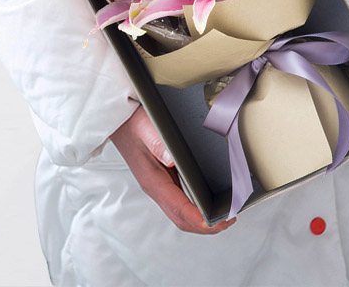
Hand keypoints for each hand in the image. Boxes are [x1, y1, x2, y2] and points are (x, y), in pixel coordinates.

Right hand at [109, 105, 236, 234]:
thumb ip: (159, 145)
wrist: (120, 122)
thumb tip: (172, 160)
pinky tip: (206, 204)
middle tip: (228, 221)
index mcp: (152, 180)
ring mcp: (159, 186)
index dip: (197, 218)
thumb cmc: (133, 125)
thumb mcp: (146, 129)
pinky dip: (195, 210)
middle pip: (181, 218)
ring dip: (201, 221)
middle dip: (205, 226)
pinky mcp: (162, 180)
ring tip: (223, 217)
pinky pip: (180, 203)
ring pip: (180, 214)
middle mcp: (155, 188)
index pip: (177, 207)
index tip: (215, 221)